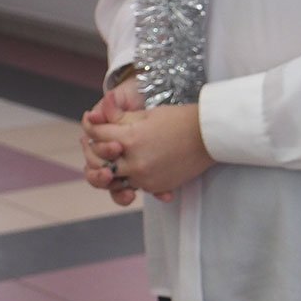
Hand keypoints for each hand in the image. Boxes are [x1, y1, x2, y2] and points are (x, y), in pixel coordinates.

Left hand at [83, 90, 213, 196]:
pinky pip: (135, 187)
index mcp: (129, 138)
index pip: (97, 134)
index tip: (95, 125)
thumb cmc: (179, 120)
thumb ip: (117, 118)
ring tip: (113, 162)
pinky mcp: (156, 186)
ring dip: (111, 172)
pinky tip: (133, 170)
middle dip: (96, 153)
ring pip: (114, 180)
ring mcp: (145, 177)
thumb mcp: (145, 114)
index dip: (93, 128)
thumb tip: (92, 115)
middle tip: (98, 146)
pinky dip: (131, 179)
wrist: (208, 136)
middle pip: (99, 162)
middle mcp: (134, 161)